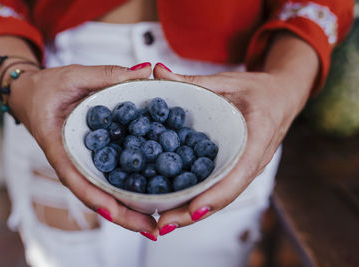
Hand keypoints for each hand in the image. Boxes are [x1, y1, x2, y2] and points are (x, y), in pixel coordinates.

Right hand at [8, 63, 159, 235]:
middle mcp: (73, 162)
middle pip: (96, 195)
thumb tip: (145, 70)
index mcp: (59, 147)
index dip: (95, 197)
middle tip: (154, 228)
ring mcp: (83, 164)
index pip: (75, 177)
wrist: (33, 95)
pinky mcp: (93, 160)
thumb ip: (107, 74)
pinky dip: (129, 189)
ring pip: (105, 192)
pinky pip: (111, 178)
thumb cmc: (48, 88)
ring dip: (129, 209)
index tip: (116, 212)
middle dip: (123, 215)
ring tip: (158, 220)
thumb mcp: (74, 76)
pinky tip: (153, 194)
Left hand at [152, 57, 313, 234]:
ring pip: (221, 197)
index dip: (216, 194)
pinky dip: (199, 199)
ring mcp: (247, 168)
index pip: (239, 172)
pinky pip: (220, 188)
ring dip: (193, 212)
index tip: (192, 210)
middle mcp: (254, 160)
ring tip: (163, 221)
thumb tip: (156, 73)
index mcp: (258, 136)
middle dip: (194, 213)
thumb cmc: (259, 90)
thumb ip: (192, 81)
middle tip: (162, 223)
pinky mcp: (239, 169)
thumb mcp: (227, 81)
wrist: (282, 97)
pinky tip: (175, 205)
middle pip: (225, 194)